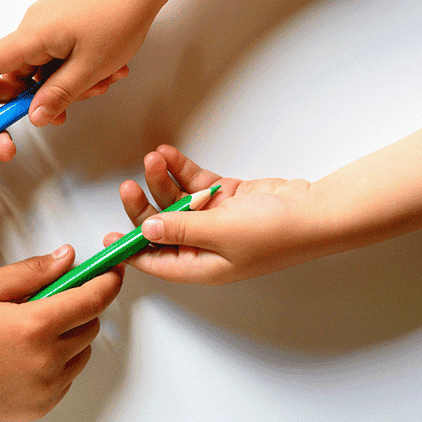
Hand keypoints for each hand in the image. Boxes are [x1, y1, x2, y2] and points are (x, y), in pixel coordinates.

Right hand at [0, 0, 183, 124]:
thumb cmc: (120, 15)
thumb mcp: (89, 68)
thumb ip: (59, 95)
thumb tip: (36, 116)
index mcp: (33, 35)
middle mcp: (34, 24)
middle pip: (24, 72)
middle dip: (50, 93)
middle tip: (78, 101)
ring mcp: (49, 20)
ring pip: (47, 64)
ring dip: (72, 80)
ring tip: (105, 78)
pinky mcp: (63, 19)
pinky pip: (60, 51)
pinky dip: (78, 65)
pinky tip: (106, 66)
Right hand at [0, 245, 123, 421]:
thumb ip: (32, 271)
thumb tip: (67, 258)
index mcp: (35, 325)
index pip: (93, 299)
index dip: (108, 280)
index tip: (111, 270)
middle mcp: (49, 359)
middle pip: (92, 324)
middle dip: (81, 306)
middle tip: (50, 298)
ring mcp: (48, 386)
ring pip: (83, 351)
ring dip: (70, 334)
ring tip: (30, 329)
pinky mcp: (44, 405)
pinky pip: (68, 374)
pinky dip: (58, 360)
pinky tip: (24, 354)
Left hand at [103, 145, 330, 284]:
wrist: (315, 210)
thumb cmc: (277, 233)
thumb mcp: (220, 233)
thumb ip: (181, 229)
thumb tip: (146, 229)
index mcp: (202, 266)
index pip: (156, 262)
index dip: (130, 252)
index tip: (106, 242)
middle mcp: (205, 245)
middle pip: (162, 227)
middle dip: (143, 206)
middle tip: (128, 187)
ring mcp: (216, 220)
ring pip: (177, 200)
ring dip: (163, 181)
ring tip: (154, 159)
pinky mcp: (228, 198)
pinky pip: (196, 184)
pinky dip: (182, 170)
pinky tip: (168, 155)